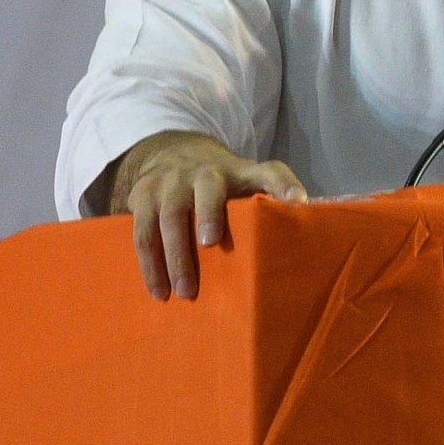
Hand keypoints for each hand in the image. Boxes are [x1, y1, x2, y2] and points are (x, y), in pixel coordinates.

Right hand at [110, 130, 305, 300]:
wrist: (173, 153)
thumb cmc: (222, 183)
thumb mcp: (248, 183)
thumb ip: (271, 200)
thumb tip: (302, 226)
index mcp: (239, 172)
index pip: (269, 171)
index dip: (284, 184)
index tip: (297, 202)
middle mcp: (203, 172)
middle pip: (206, 190)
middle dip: (208, 216)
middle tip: (210, 245)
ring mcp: (169, 182)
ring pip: (168, 216)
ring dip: (174, 255)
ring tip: (183, 291)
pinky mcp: (143, 195)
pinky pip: (142, 232)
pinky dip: (149, 264)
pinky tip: (159, 290)